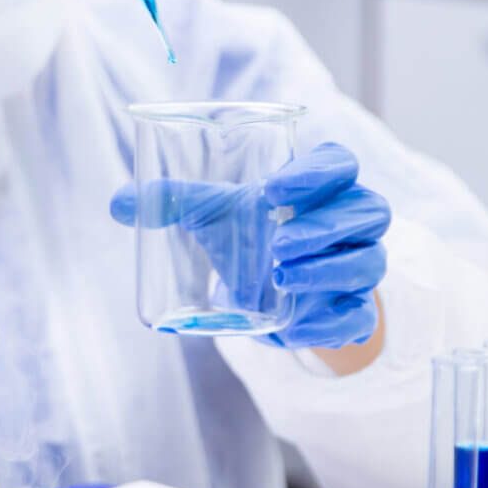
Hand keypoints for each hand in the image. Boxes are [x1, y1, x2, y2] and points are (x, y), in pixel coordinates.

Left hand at [111, 141, 389, 349]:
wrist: (274, 288)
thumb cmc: (253, 231)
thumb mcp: (218, 213)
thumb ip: (177, 201)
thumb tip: (118, 203)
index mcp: (325, 183)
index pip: (339, 162)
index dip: (315, 173)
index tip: (271, 190)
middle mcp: (354, 220)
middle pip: (368, 211)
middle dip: (325, 228)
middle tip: (278, 244)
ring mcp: (360, 266)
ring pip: (369, 263)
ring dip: (328, 270)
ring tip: (279, 278)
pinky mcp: (356, 311)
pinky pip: (359, 317)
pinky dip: (330, 322)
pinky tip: (296, 325)